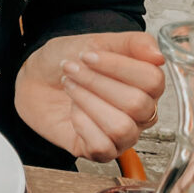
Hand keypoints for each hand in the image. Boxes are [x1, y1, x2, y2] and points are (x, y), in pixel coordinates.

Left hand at [14, 31, 164, 160]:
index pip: (153, 80)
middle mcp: (141, 112)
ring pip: (122, 128)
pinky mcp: (102, 150)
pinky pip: (103, 146)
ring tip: (70, 88)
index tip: (88, 55)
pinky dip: (82, 125)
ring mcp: (124, 134)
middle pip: (137, 104)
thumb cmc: (66, 60)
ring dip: (88, 102)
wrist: (34, 78)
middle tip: (71, 70)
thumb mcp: (95, 42)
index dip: (118, 66)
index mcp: (145, 84)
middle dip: (96, 82)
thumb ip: (132, 43)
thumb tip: (159, 56)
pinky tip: (72, 112)